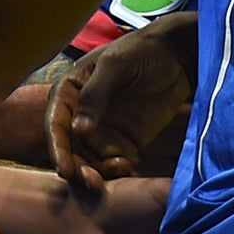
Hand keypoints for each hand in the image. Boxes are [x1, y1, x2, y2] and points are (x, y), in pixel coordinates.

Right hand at [47, 16, 193, 193]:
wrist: (178, 56)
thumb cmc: (142, 51)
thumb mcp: (116, 66)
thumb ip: (95, 95)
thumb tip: (77, 129)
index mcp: (71, 92)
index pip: (56, 123)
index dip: (57, 147)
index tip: (64, 169)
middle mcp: (81, 115)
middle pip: (71, 148)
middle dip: (78, 167)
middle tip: (92, 181)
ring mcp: (103, 131)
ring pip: (90, 160)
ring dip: (99, 172)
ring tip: (120, 168)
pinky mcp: (124, 142)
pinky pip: (114, 164)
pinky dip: (118, 172)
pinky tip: (130, 169)